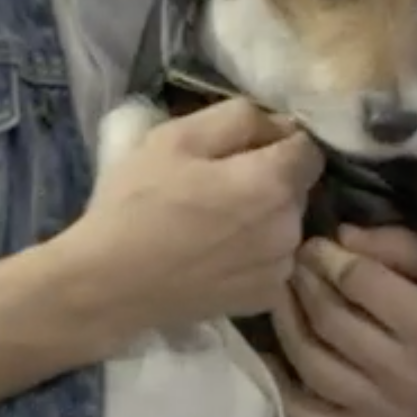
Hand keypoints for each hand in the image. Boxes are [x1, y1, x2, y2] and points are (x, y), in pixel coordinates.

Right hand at [66, 97, 322, 333]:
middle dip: (269, 178)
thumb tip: (280, 124)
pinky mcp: (264, 298)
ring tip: (213, 223)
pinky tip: (215, 253)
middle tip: (216, 184)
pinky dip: (254, 252)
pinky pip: (272, 260)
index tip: (240, 149)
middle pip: (297, 188)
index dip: (277, 141)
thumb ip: (241, 118)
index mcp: (274, 183)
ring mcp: (279, 269)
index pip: (308, 148)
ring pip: (285, 225)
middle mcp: (290, 228)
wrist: (108, 284)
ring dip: (263, 217)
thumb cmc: (137, 203)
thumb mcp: (177, 137)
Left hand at [272, 227, 416, 416]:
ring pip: (311, 363)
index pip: (357, 281)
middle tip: (296, 259)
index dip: (329, 255)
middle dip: (305, 280)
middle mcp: (402, 374)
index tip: (318, 240)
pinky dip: (281, 389)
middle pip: (330, 319)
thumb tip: (341, 236)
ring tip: (284, 292)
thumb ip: (401, 246)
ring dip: (287, 321)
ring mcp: (382, 412)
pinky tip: (270, 355)